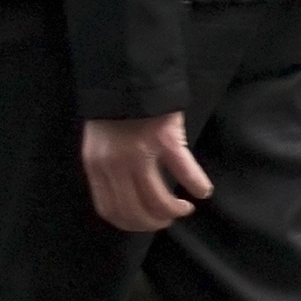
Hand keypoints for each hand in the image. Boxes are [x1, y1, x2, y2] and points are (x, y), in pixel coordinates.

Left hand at [82, 112, 212, 231]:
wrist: (128, 76)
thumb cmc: (116, 110)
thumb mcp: (99, 144)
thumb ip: (108, 169)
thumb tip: (127, 197)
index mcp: (97, 165)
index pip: (111, 210)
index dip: (132, 224)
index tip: (147, 224)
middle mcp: (115, 164)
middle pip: (135, 211)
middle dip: (154, 222)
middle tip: (168, 219)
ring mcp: (140, 152)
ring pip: (158, 199)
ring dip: (174, 211)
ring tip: (184, 208)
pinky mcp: (165, 139)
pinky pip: (184, 172)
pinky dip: (197, 185)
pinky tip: (203, 191)